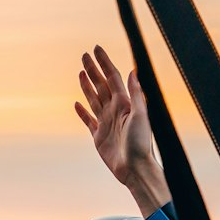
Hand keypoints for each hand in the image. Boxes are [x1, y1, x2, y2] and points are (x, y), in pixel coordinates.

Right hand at [75, 46, 169, 216]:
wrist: (136, 169)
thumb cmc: (141, 144)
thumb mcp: (140, 116)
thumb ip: (136, 94)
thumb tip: (132, 71)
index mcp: (125, 104)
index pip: (112, 78)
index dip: (104, 63)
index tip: (96, 49)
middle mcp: (115, 111)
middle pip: (101, 85)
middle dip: (93, 70)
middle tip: (84, 55)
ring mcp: (106, 124)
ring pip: (94, 100)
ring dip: (87, 86)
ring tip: (81, 73)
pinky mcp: (99, 137)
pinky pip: (88, 121)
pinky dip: (82, 112)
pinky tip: (77, 104)